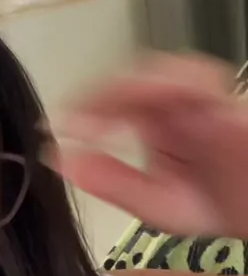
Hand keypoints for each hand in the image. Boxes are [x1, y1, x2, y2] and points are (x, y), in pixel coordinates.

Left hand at [53, 54, 247, 238]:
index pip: (109, 102)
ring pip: (161, 69)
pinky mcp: (226, 101)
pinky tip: (147, 101)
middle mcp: (173, 104)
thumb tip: (57, 159)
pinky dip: (171, 84)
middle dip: (96, 94)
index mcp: (152, 123)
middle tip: (72, 117)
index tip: (48, 124)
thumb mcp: (151, 202)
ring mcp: (200, 99)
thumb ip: (109, 181)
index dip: (81, 107)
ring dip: (127, 87)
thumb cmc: (209, 205)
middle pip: (129, 78)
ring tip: (102, 113)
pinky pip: (200, 79)